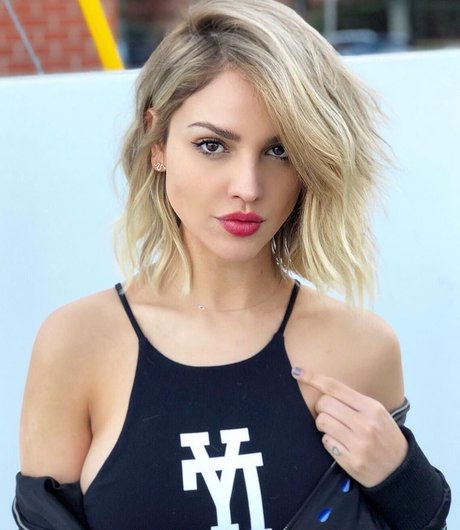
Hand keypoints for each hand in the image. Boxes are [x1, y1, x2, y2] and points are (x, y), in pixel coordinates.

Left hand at [292, 368, 407, 487]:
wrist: (400, 469)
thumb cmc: (384, 435)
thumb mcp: (377, 412)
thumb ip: (353, 401)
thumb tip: (323, 389)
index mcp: (371, 407)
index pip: (335, 387)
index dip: (312, 378)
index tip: (296, 371)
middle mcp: (364, 424)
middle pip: (323, 403)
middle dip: (321, 407)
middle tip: (331, 414)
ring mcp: (358, 444)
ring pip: (321, 422)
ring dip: (323, 424)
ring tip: (336, 430)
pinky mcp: (351, 461)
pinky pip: (326, 442)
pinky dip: (329, 441)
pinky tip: (342, 445)